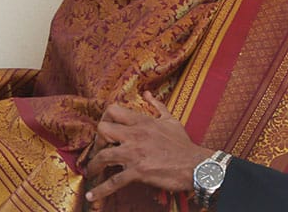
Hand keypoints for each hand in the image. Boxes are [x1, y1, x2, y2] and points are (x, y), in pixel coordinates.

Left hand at [85, 91, 212, 201]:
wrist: (195, 164)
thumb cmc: (182, 143)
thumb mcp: (171, 120)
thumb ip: (157, 106)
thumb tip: (147, 94)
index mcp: (143, 121)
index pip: (113, 111)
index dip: (104, 119)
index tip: (105, 131)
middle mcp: (136, 135)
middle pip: (103, 129)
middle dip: (97, 141)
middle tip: (100, 151)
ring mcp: (135, 154)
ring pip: (103, 156)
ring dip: (94, 166)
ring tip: (92, 172)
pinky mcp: (138, 171)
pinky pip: (114, 181)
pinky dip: (100, 190)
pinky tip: (92, 195)